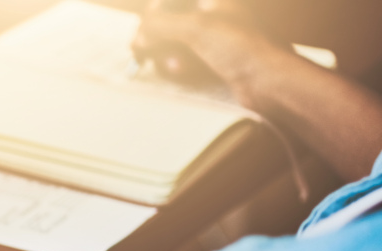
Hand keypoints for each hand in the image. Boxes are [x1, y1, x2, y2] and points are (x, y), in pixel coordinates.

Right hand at [134, 0, 286, 106]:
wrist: (269, 82)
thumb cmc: (243, 48)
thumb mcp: (196, 28)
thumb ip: (162, 23)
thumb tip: (142, 28)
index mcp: (216, 0)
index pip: (173, 4)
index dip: (156, 13)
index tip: (144, 28)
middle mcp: (218, 13)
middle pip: (171, 21)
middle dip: (157, 37)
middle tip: (142, 48)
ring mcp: (217, 37)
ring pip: (176, 42)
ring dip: (168, 55)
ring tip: (175, 66)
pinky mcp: (216, 60)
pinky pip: (186, 60)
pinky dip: (178, 66)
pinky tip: (181, 72)